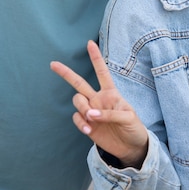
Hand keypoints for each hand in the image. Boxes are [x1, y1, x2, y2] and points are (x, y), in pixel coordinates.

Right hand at [50, 40, 147, 166]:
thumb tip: (91, 115)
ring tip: (92, 119)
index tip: (89, 43)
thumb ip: (110, 114)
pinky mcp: (87, 124)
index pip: (102, 72)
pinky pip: (77, 118)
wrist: (131, 146)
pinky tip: (89, 130)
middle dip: (66, 73)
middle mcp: (98, 99)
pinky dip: (81, 123)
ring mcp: (92, 111)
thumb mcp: (128, 117)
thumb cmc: (134, 127)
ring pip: (77, 101)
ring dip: (82, 108)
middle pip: (79, 83)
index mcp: (111, 92)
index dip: (95, 58)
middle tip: (53, 64)